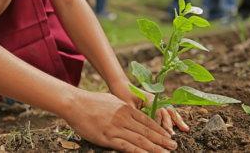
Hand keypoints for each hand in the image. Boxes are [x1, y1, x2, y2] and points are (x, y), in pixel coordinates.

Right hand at [63, 91, 177, 152]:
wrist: (75, 103)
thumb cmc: (91, 102)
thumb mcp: (112, 101)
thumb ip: (124, 109)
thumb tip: (132, 114)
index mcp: (126, 109)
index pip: (148, 121)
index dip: (160, 129)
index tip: (168, 135)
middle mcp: (124, 118)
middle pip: (147, 131)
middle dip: (162, 140)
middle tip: (174, 146)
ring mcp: (116, 129)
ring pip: (140, 141)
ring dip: (155, 148)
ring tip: (166, 152)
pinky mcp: (108, 138)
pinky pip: (127, 147)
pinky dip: (140, 152)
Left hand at [110, 81, 189, 134]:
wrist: (121, 85)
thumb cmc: (122, 94)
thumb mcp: (127, 104)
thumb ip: (136, 113)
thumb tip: (143, 125)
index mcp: (148, 98)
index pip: (157, 111)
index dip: (159, 122)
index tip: (162, 131)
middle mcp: (154, 99)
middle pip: (166, 111)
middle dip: (171, 123)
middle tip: (173, 134)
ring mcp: (156, 101)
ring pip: (169, 111)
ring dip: (177, 120)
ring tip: (185, 129)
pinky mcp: (155, 104)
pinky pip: (166, 111)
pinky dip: (173, 117)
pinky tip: (178, 124)